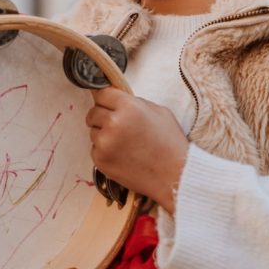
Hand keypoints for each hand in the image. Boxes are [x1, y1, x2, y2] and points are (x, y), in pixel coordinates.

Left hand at [85, 87, 188, 213]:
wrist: (175, 176)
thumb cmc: (171, 144)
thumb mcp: (159, 112)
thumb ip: (135, 103)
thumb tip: (119, 99)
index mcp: (128, 107)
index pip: (102, 93)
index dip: (106, 98)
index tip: (107, 102)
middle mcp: (113, 123)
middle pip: (93, 112)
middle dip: (103, 116)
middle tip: (118, 125)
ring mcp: (105, 143)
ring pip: (93, 131)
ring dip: (104, 134)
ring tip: (125, 143)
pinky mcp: (101, 161)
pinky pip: (95, 149)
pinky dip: (105, 151)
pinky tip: (123, 155)